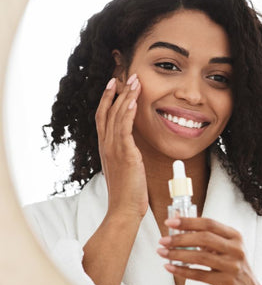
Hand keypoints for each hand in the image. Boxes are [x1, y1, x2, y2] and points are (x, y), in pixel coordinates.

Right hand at [95, 74, 147, 218]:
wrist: (123, 208)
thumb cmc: (127, 191)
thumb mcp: (124, 167)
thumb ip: (125, 153)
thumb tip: (132, 146)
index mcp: (105, 147)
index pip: (103, 117)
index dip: (107, 99)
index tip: (113, 84)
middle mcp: (106, 145)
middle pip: (108, 111)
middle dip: (118, 92)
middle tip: (128, 76)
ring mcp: (114, 149)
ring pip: (116, 116)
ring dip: (126, 97)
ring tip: (135, 82)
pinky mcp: (125, 154)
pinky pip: (124, 128)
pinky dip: (127, 113)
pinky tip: (132, 101)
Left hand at [157, 218, 261, 284]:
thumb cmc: (232, 268)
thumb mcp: (225, 248)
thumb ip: (205, 235)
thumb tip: (179, 219)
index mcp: (234, 236)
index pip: (209, 224)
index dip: (188, 222)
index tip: (170, 222)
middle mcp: (236, 249)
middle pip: (204, 238)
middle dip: (180, 238)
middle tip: (163, 240)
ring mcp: (232, 266)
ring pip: (200, 257)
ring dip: (177, 254)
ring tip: (163, 253)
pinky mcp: (226, 282)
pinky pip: (199, 275)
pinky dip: (182, 270)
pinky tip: (170, 267)